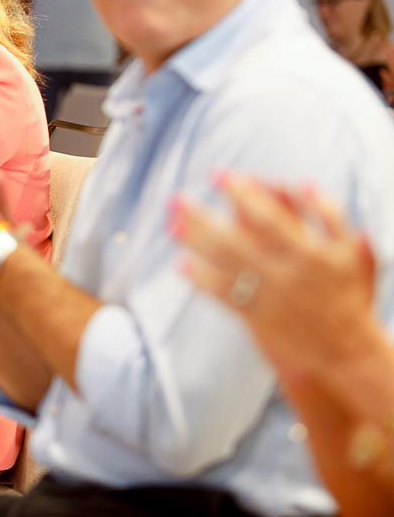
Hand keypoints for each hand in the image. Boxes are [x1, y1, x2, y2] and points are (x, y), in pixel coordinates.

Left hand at [176, 177, 382, 377]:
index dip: (241, 193)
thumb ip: (331, 216)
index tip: (217, 175)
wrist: (347, 353)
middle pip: (234, 240)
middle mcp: (284, 273)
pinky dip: (202, 281)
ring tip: (172, 226)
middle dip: (203, 218)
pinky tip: (182, 265)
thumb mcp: (355, 253)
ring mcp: (268, 296)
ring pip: (224, 266)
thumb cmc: (351, 297)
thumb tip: (303, 183)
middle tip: (176, 199)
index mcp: (309, 252)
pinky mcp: (256, 318)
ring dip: (195, 245)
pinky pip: (223, 296)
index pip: (268, 215)